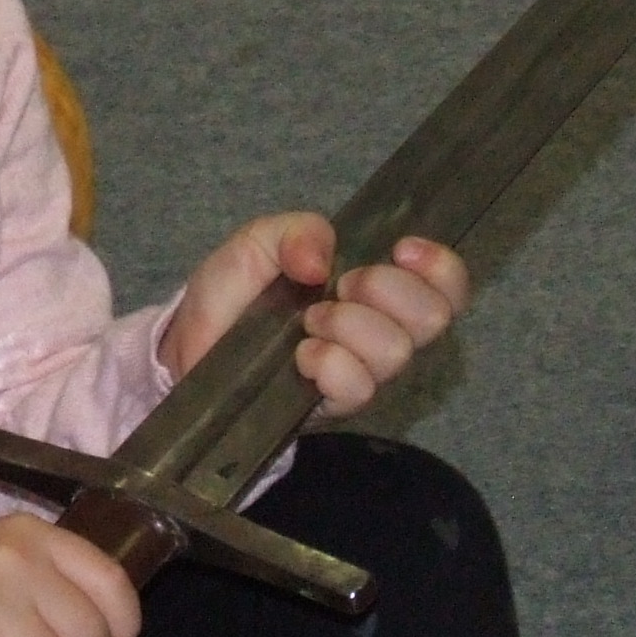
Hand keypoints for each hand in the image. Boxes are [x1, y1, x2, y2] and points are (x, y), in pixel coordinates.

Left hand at [161, 213, 468, 417]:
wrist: (188, 347)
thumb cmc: (232, 296)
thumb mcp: (258, 243)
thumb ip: (297, 232)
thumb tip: (323, 261)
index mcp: (377, 290)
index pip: (447, 286)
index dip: (441, 268)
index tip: (403, 251)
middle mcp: (380, 333)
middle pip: (433, 318)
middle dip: (387, 290)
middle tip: (342, 286)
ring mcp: (360, 372)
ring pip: (396, 351)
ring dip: (350, 325)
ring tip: (308, 323)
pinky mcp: (332, 405)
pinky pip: (358, 387)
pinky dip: (331, 363)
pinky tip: (301, 356)